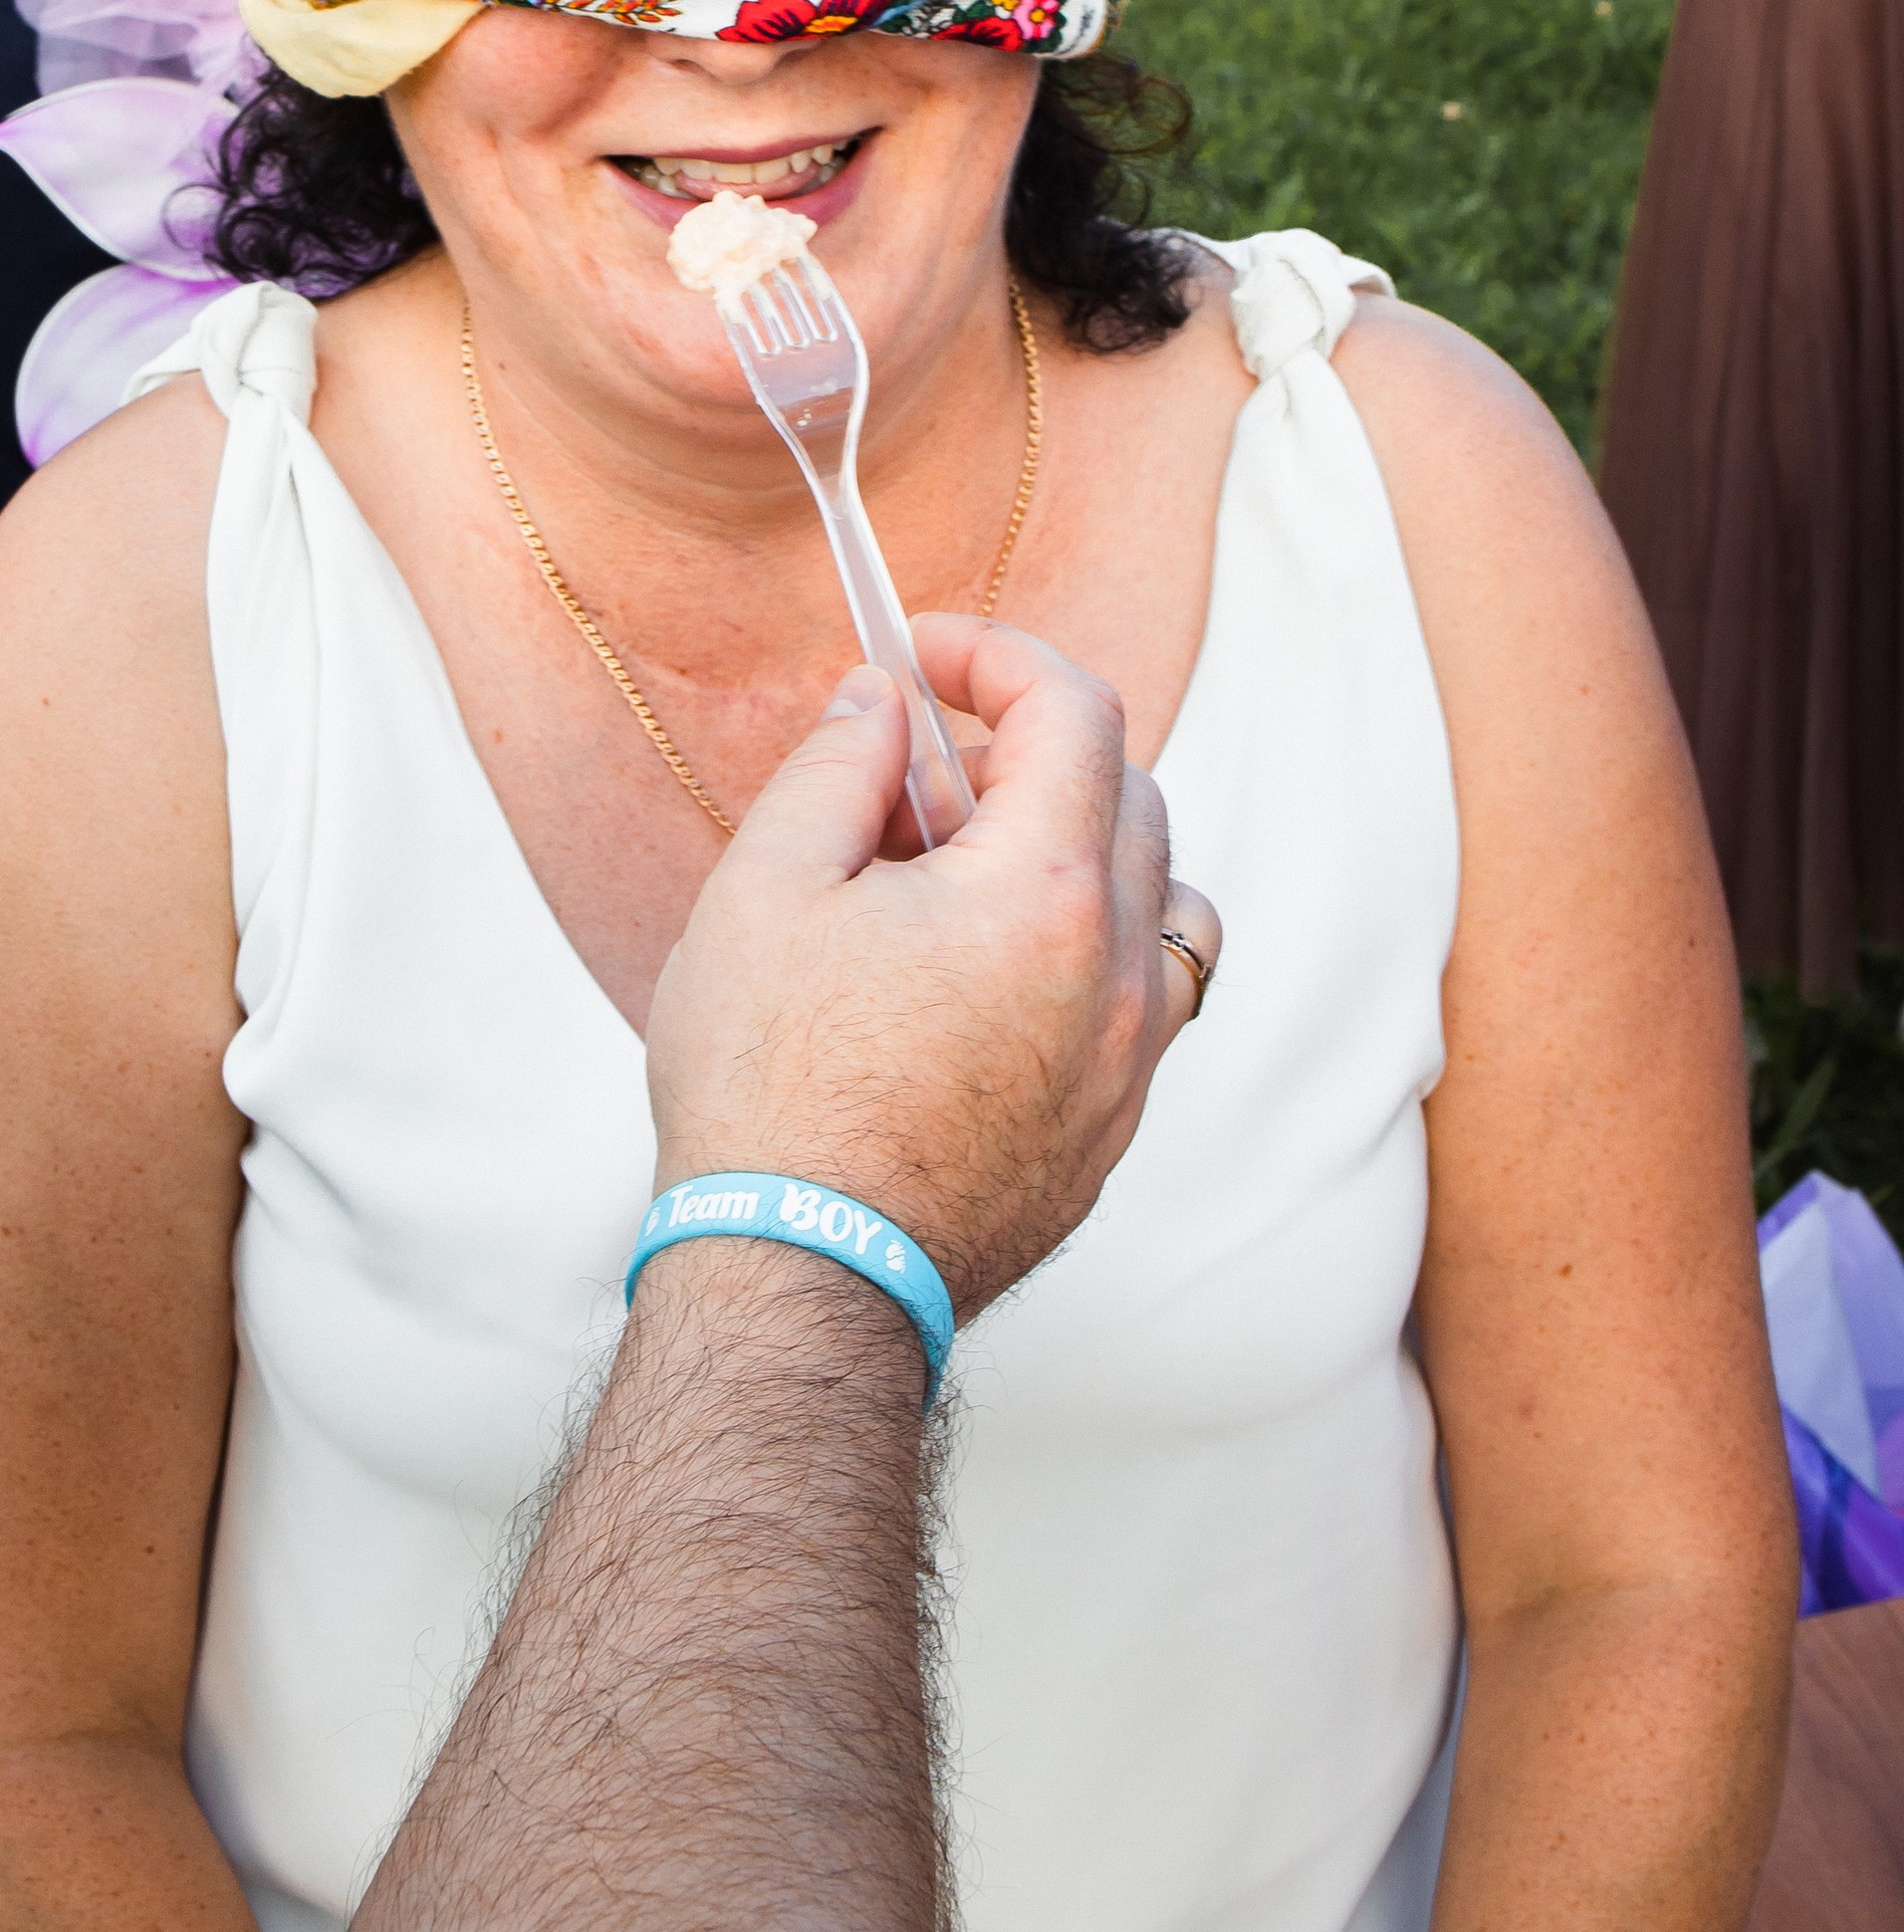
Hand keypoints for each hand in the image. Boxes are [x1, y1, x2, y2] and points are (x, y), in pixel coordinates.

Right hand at [645, 618, 1215, 1321]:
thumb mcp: (766, 889)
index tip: (922, 654)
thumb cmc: (771, 1088)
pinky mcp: (1111, 1134)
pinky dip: (1092, 949)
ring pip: (1164, 901)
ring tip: (971, 876)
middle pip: (1131, 794)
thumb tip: (879, 703)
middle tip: (916, 774)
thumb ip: (836, 767)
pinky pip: (1146, 1001)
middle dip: (1029, 750)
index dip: (997, 652)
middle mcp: (1118, 973)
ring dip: (1085, 851)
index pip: (1075, 709)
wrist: (801, 1279)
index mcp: (1044, 893)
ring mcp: (1129, 1063)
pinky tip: (991, 976)